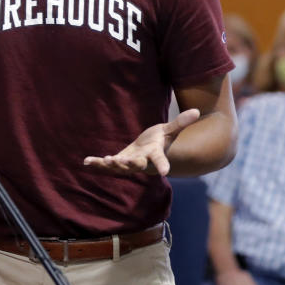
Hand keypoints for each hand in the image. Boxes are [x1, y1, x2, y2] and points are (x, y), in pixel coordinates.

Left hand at [83, 108, 199, 176]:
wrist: (148, 152)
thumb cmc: (159, 139)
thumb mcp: (169, 130)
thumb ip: (181, 122)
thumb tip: (197, 111)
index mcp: (154, 154)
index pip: (160, 160)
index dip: (162, 166)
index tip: (165, 173)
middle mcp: (141, 161)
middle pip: (135, 165)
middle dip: (128, 164)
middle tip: (120, 161)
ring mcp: (128, 164)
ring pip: (119, 167)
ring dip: (110, 165)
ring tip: (103, 160)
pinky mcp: (118, 163)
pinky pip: (106, 166)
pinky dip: (96, 164)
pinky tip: (86, 161)